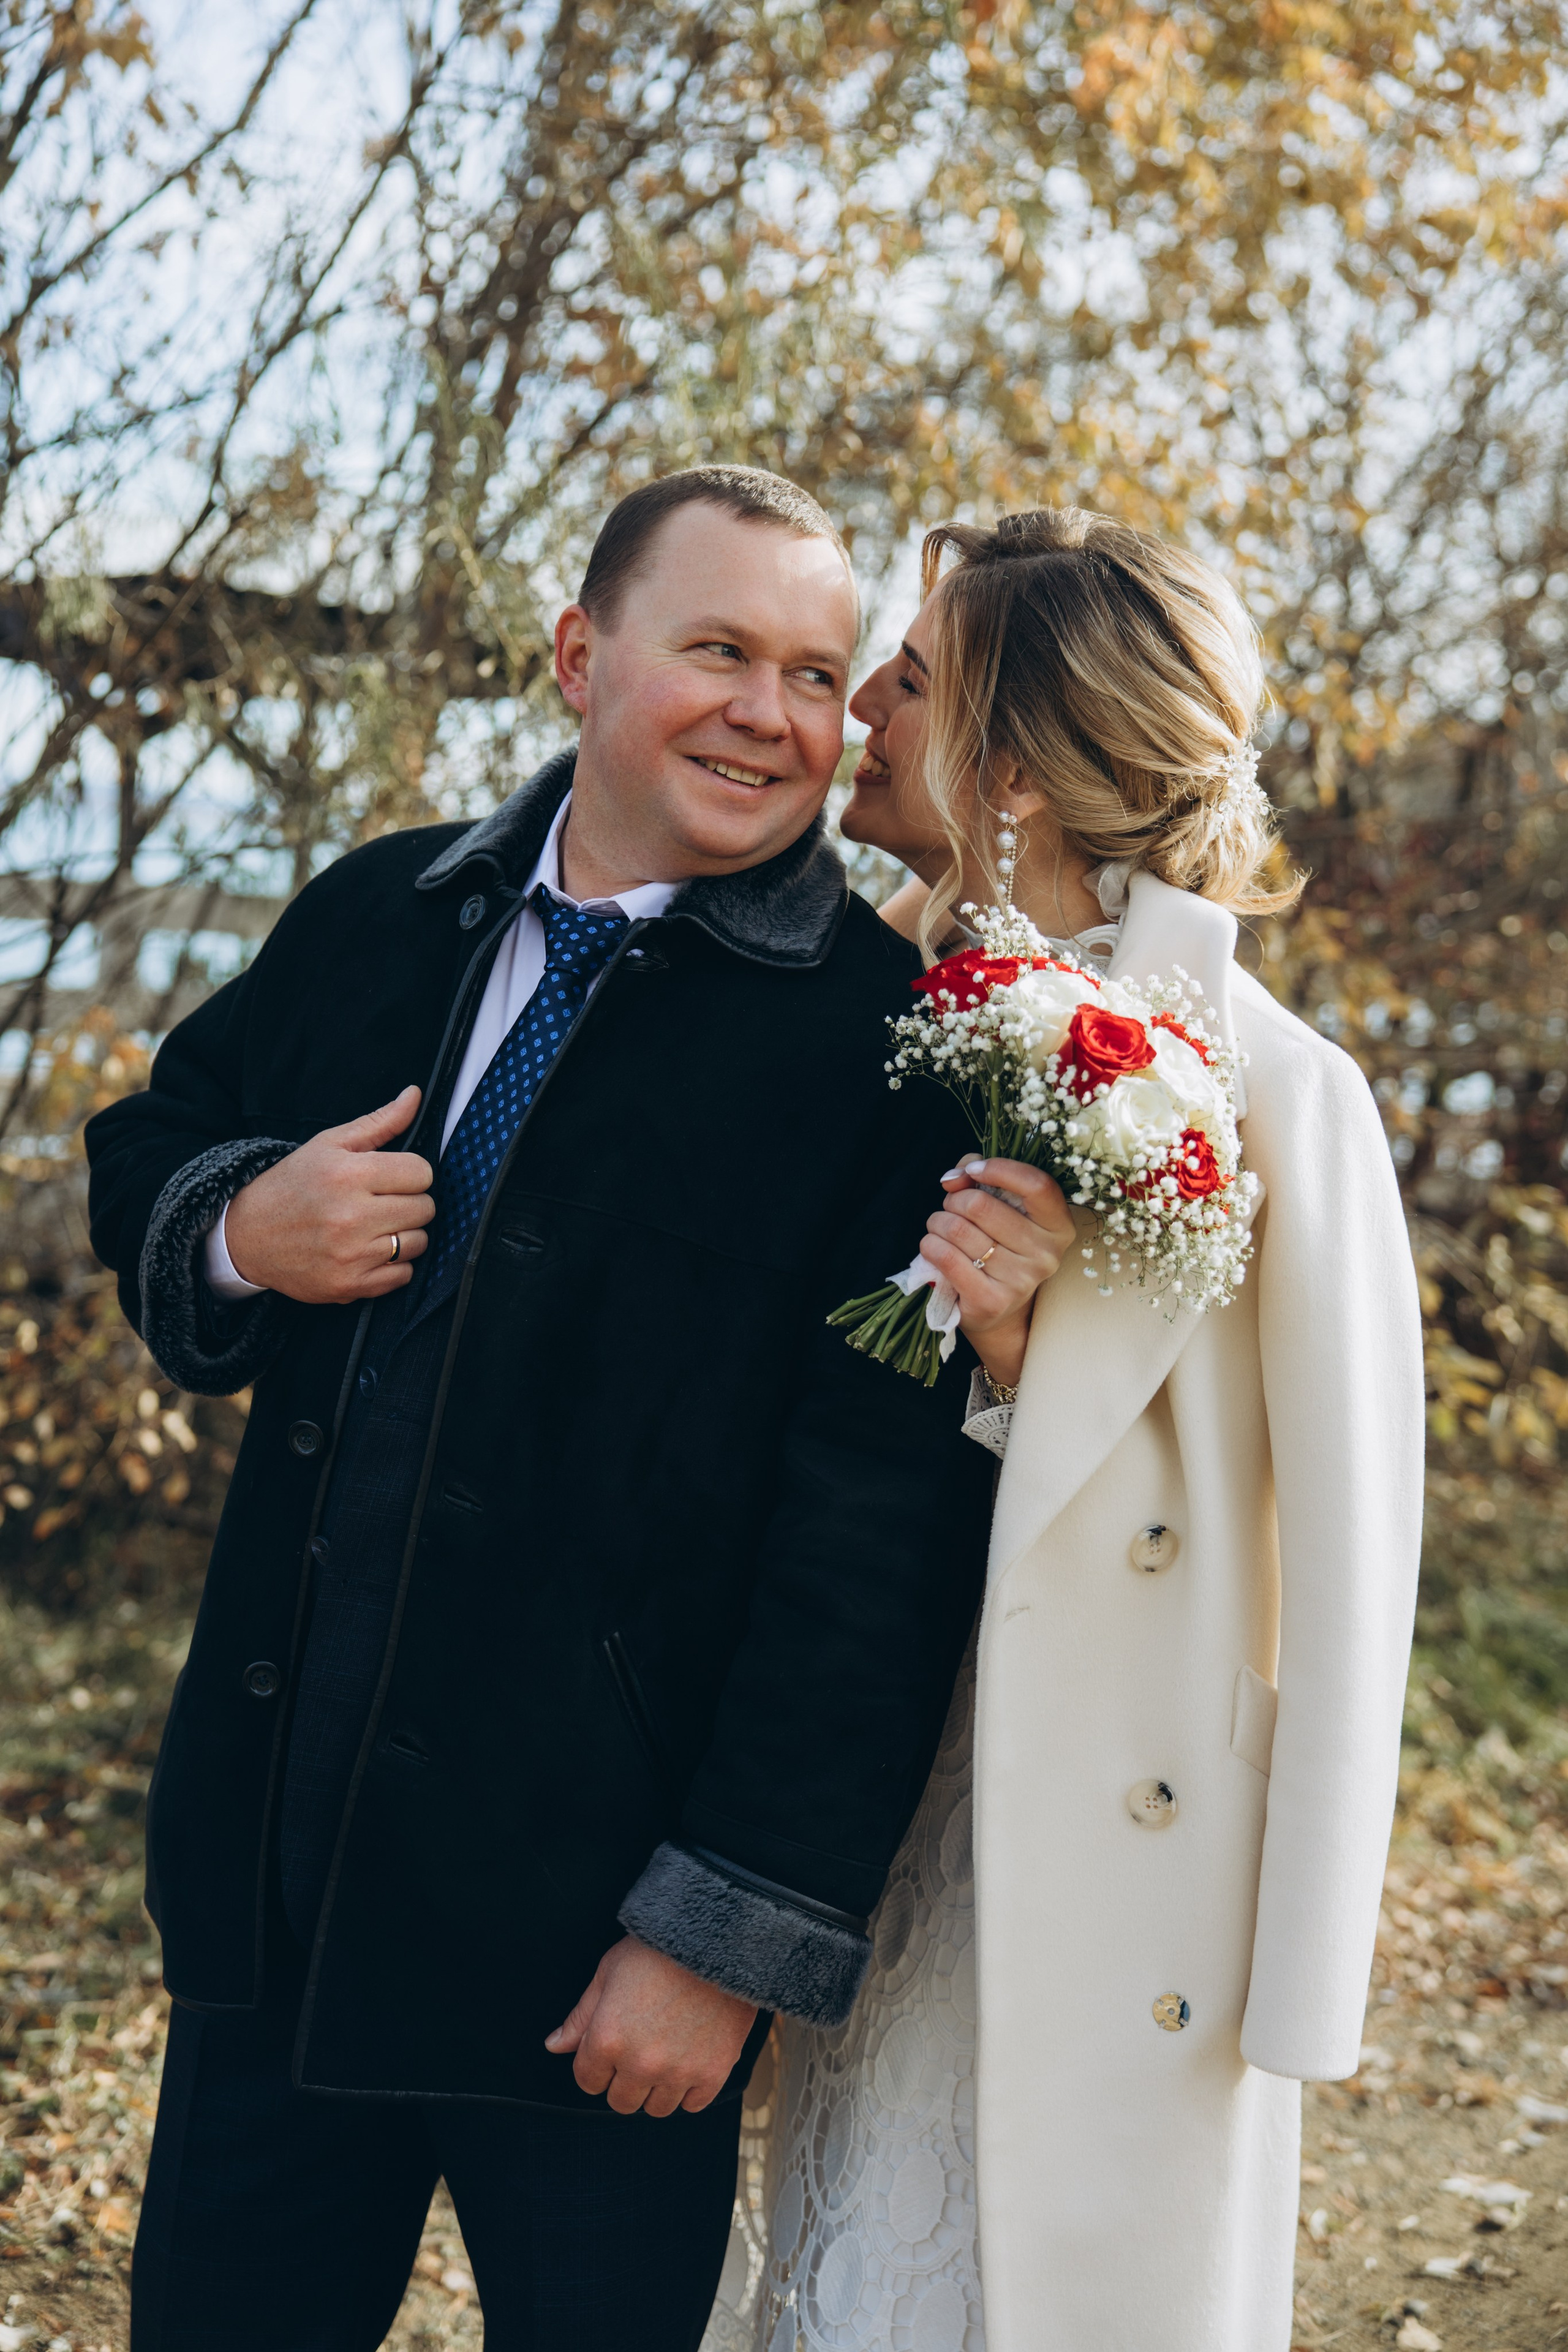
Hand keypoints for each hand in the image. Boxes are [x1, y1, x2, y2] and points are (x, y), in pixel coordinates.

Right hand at [223, 1086, 434, 1303]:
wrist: (247, 1235)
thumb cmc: (292, 1184)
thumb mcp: (330, 1144)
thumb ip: (379, 1122)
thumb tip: (415, 1094)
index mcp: (349, 1175)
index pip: (422, 1173)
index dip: (411, 1173)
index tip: (393, 1177)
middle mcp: (351, 1216)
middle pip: (425, 1208)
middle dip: (410, 1202)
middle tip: (382, 1202)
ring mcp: (351, 1255)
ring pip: (419, 1242)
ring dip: (404, 1234)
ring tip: (375, 1226)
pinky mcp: (349, 1285)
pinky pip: (403, 1275)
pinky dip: (393, 1265)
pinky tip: (369, 1251)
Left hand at [545, 1935, 756, 2116]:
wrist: (715, 1939)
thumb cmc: (658, 1950)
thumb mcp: (608, 1973)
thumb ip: (581, 2017)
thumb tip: (554, 2045)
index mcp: (607, 2039)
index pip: (588, 2081)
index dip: (595, 2065)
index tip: (611, 2049)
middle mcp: (640, 2064)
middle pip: (621, 2102)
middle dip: (624, 2081)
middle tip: (639, 2051)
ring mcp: (678, 2072)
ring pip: (657, 2108)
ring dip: (656, 2088)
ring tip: (666, 2055)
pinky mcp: (713, 2072)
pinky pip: (693, 2105)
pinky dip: (690, 2089)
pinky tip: (689, 2061)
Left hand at [920, 1156, 1074, 1389]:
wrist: (998, 1308)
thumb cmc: (998, 1243)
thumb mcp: (1001, 1205)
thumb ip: (978, 1176)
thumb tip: (954, 1178)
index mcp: (1058, 1226)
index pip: (1037, 1185)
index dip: (1000, 1169)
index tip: (974, 1171)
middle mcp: (1046, 1254)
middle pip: (981, 1205)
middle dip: (955, 1200)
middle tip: (951, 1208)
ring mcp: (1021, 1281)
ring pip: (958, 1230)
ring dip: (937, 1222)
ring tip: (940, 1228)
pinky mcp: (991, 1301)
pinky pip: (946, 1257)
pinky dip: (930, 1245)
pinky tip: (932, 1246)